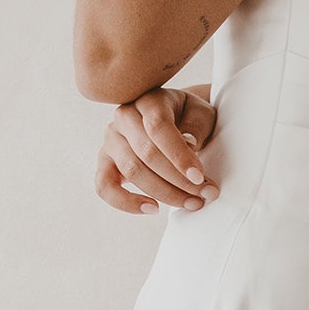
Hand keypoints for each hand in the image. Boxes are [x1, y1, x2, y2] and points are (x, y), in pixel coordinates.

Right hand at [95, 88, 217, 216]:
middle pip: (146, 152)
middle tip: (204, 195)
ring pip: (131, 171)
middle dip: (178, 179)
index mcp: (148, 100)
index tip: (200, 177)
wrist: (174, 121)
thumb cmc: (189, 118)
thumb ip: (196, 126)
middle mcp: (124, 117)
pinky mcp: (104, 162)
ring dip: (164, 193)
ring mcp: (111, 140)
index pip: (158, 126)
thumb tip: (189, 143)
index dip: (179, 154)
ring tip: (191, 203)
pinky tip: (152, 209)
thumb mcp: (201, 115)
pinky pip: (104, 187)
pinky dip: (126, 203)